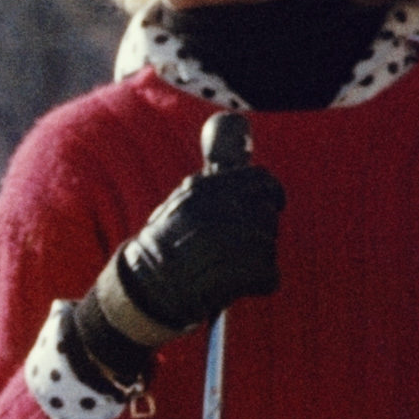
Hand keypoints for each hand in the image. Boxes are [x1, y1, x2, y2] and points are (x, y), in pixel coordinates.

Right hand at [86, 108, 283, 351]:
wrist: (144, 293)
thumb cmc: (161, 248)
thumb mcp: (179, 202)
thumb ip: (211, 176)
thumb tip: (232, 124)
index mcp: (204, 190)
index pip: (260, 181)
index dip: (270, 192)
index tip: (274, 202)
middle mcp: (220, 210)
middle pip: (267, 213)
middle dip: (259, 229)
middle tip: (237, 247)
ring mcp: (234, 241)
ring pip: (268, 243)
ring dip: (256, 258)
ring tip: (227, 269)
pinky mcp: (244, 272)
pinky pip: (270, 273)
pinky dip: (259, 283)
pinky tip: (237, 286)